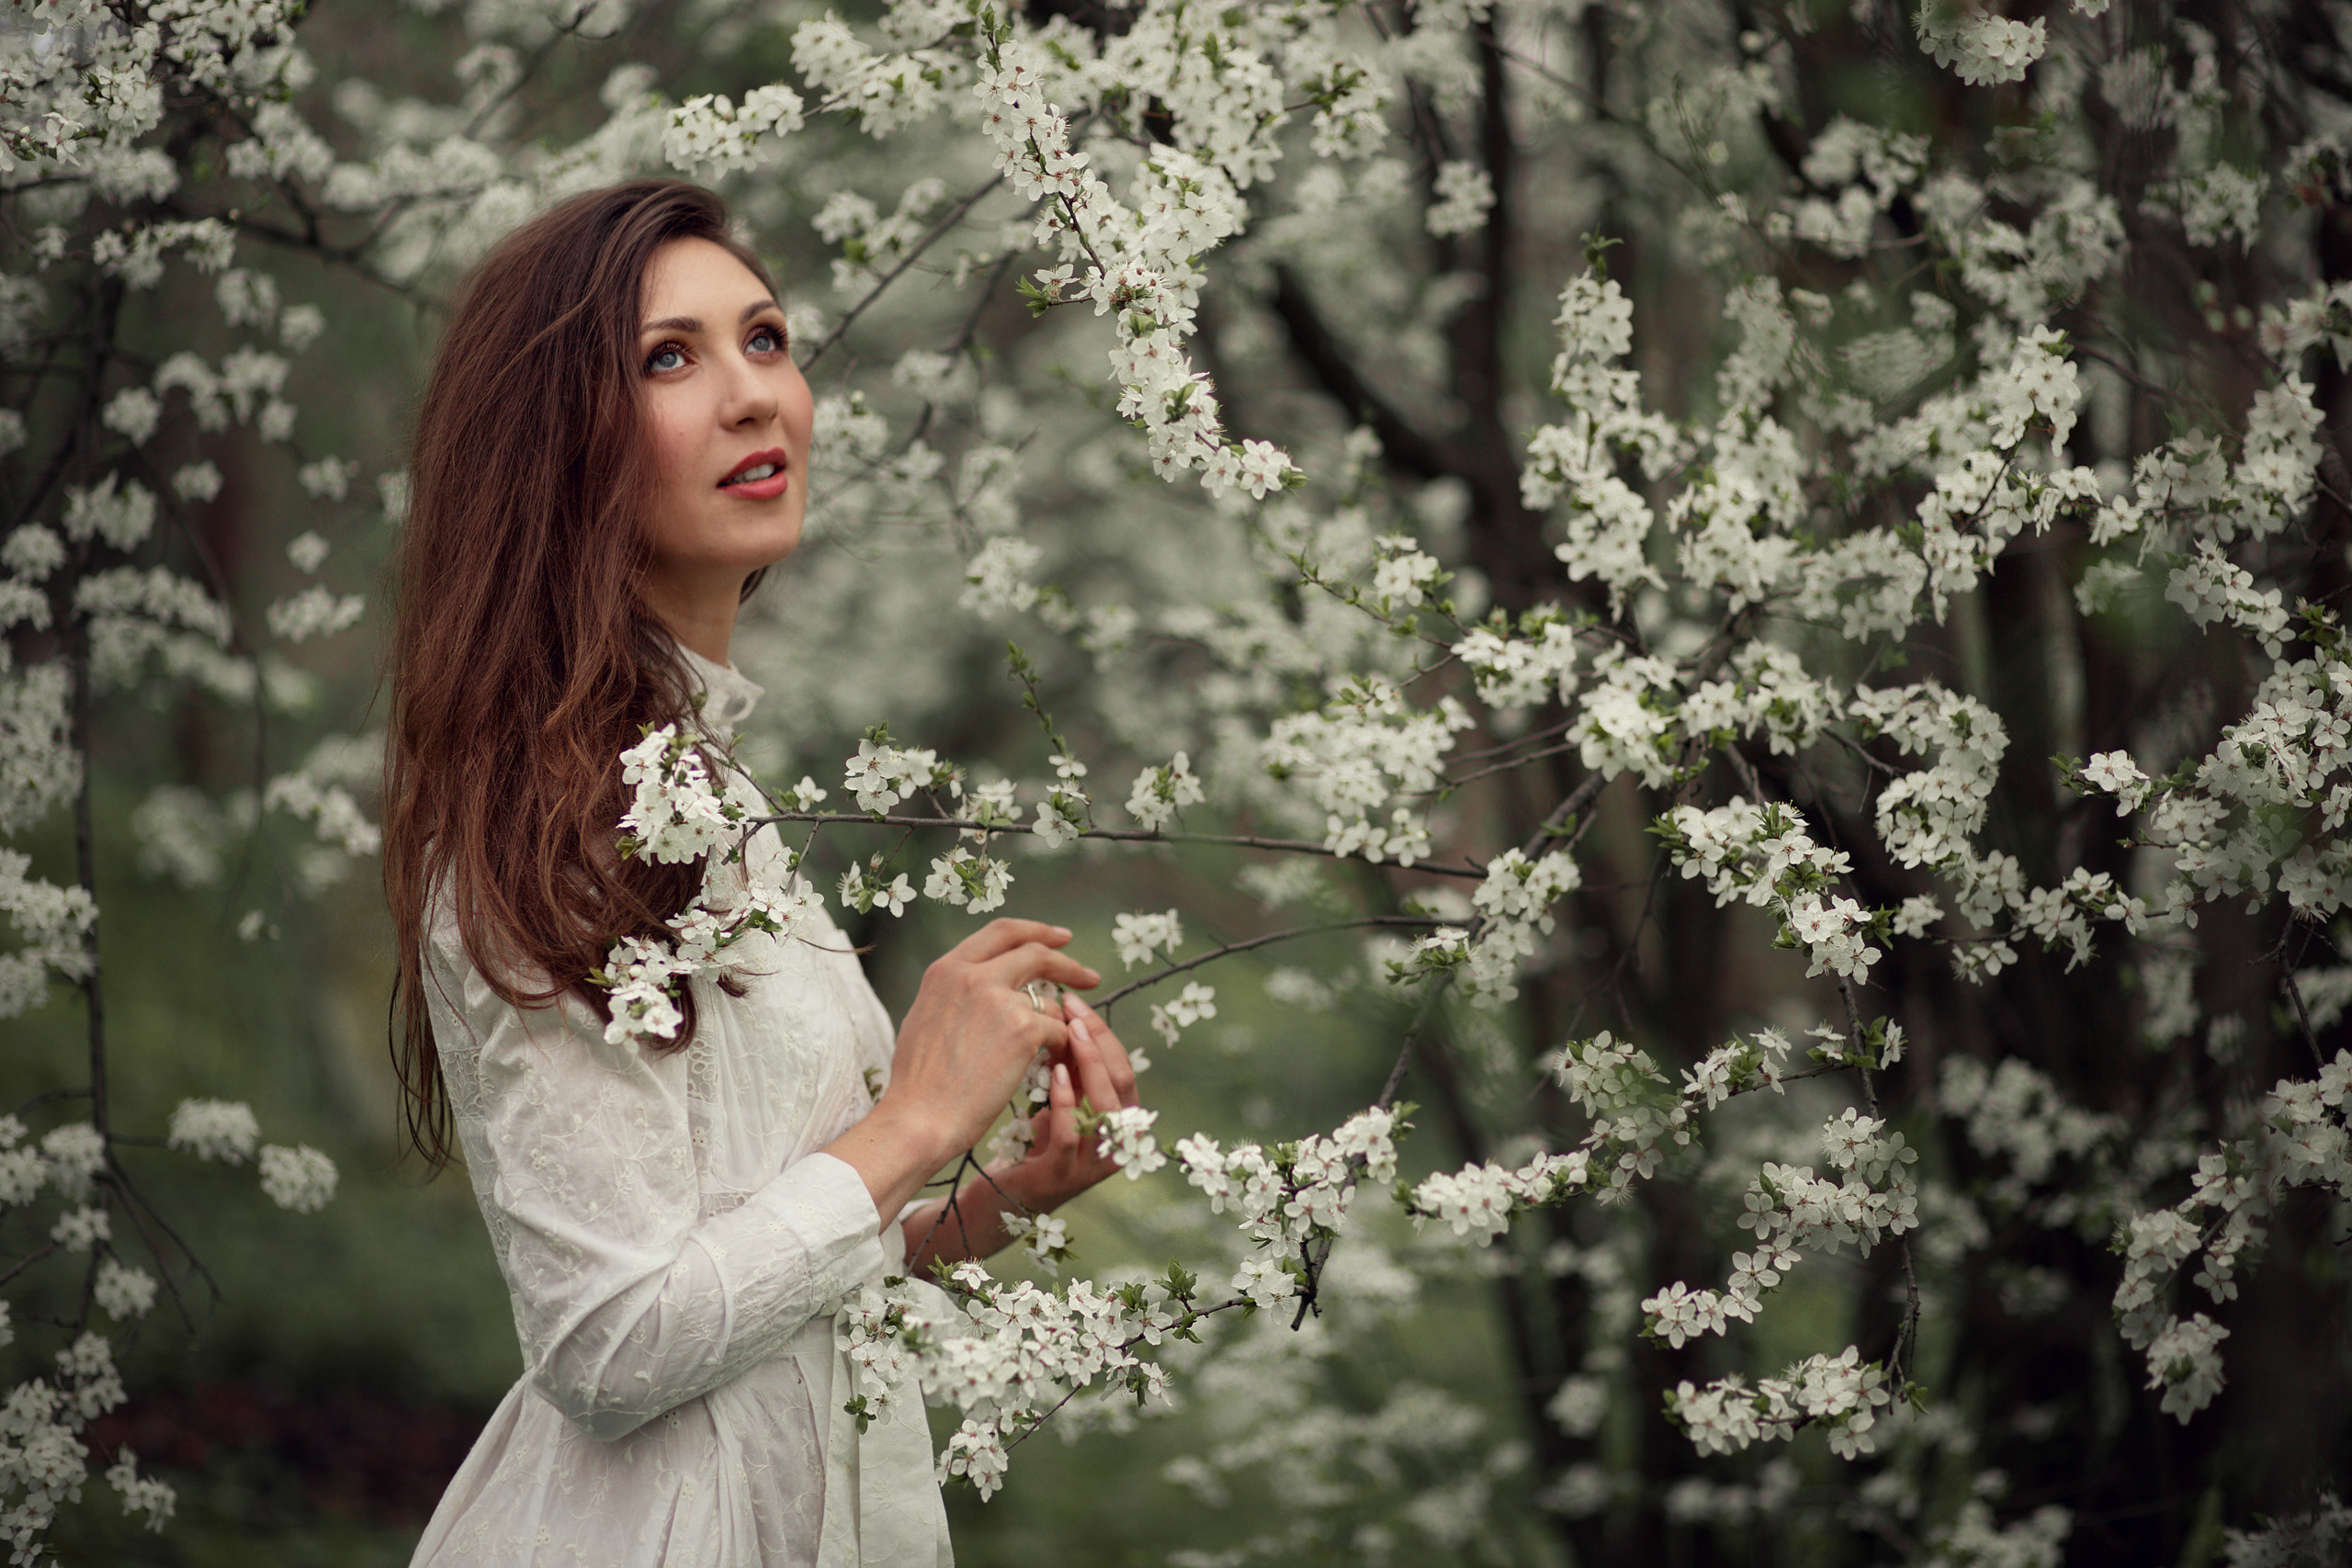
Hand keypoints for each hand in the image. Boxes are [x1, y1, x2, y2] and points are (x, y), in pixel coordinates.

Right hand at [859, 919, 1098, 1184]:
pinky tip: (1053, 1064)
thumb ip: (955, 993)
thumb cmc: (918, 1082)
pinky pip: (1058, 1031)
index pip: (1000, 932)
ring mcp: (1000, 1000)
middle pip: (1036, 952)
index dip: (1036, 931)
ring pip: (1049, 1002)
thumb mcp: (924, 1017)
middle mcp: (973, 976)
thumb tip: (979, 987)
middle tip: (1089, 976)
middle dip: (1068, 963)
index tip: (1059, 938)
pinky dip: (1061, 1048)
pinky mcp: (1024, 1030)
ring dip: (1059, 1025)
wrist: (920, 1118)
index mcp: (947, 970)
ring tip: (1056, 1049)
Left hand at [1000, 995, 1142, 1210]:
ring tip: (1067, 1036)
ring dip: (1088, 1067)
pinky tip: (1053, 1075)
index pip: (1123, 1068)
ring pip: (1105, 1111)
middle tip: (1071, 1011)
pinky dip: (1065, 1102)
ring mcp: (1091, 1165)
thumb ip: (1073, 1067)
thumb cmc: (1032, 1140)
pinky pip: (1070, 1136)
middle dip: (1098, 1041)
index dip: (1102, 1033)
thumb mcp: (1061, 1098)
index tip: (1074, 1000)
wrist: (999, 1196)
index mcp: (1121, 1123)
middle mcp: (1117, 1145)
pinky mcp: (1061, 1178)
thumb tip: (1069, 1010)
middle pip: (1121, 1084)